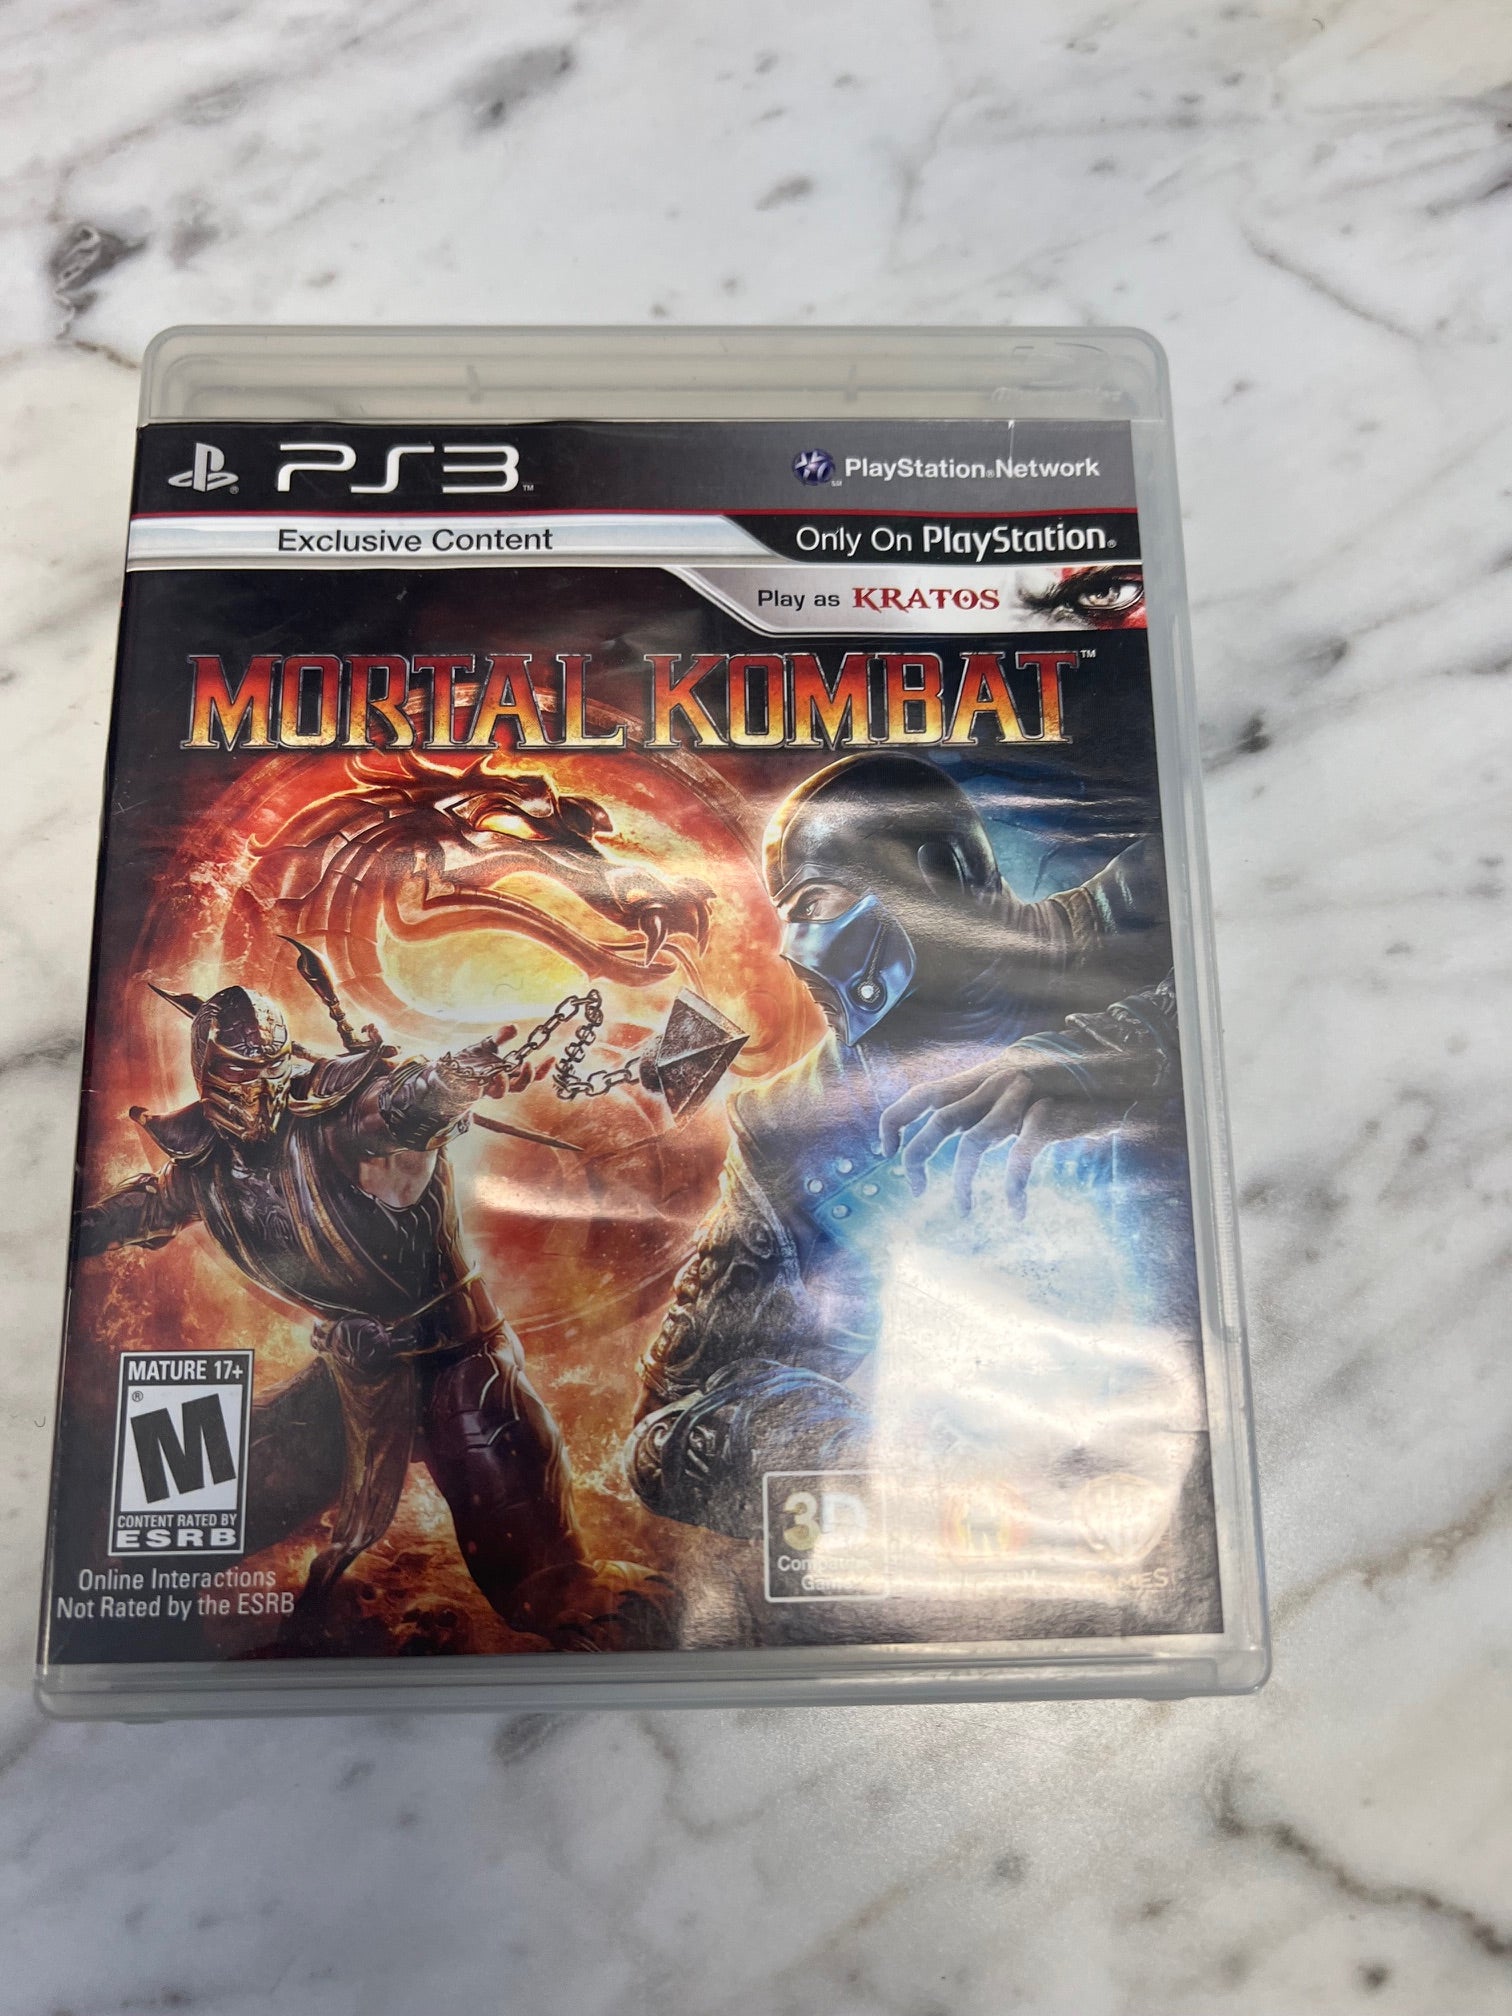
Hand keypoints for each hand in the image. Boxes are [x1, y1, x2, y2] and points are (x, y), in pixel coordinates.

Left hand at [879, 1053, 1113, 1215]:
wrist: (1117, 1072)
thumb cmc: (1061, 1089)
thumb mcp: (1014, 1089)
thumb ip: (983, 1103)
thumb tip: (945, 1127)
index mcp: (980, 1076)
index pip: (923, 1093)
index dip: (896, 1120)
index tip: (885, 1151)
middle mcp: (994, 1082)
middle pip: (939, 1118)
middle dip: (918, 1156)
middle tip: (915, 1188)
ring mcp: (1021, 1098)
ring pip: (974, 1141)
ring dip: (963, 1182)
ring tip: (964, 1211)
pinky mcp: (1048, 1116)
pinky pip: (1020, 1157)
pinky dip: (1013, 1187)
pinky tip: (1015, 1210)